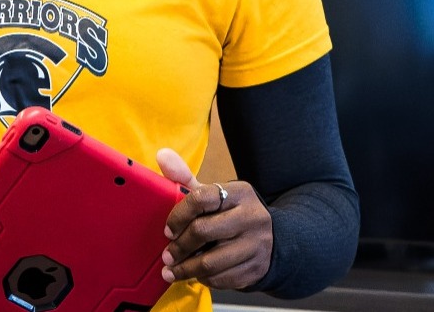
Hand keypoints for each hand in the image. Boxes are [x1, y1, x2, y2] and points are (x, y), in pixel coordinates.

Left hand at [155, 147, 273, 289]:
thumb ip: (185, 178)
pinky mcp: (256, 268)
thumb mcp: (213, 196)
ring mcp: (256, 244)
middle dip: (178, 247)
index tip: (167, 231)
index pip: (201, 198)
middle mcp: (251, 216)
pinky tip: (196, 275)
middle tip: (167, 255)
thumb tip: (162, 155)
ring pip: (210, 262)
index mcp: (239, 193)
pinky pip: (221, 279)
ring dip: (185, 269)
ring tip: (173, 271)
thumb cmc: (231, 215)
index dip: (178, 216)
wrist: (272, 240)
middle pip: (202, 231)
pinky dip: (203, 279)